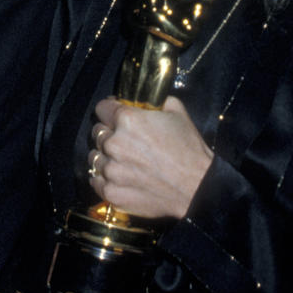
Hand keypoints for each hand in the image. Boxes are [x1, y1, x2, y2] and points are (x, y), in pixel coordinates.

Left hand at [88, 95, 211, 220]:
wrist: (197, 188)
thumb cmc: (189, 150)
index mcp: (127, 120)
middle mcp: (114, 144)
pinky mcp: (111, 192)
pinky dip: (106, 179)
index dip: (111, 111)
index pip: (101, 108)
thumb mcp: (176, 111)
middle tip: (127, 142)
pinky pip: (96, 181)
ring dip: (106, 157)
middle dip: (109, 134)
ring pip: (95, 157)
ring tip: (126, 162)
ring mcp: (111, 170)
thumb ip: (152, 101)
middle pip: (97, 132)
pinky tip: (121, 178)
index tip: (116, 116)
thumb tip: (140, 100)